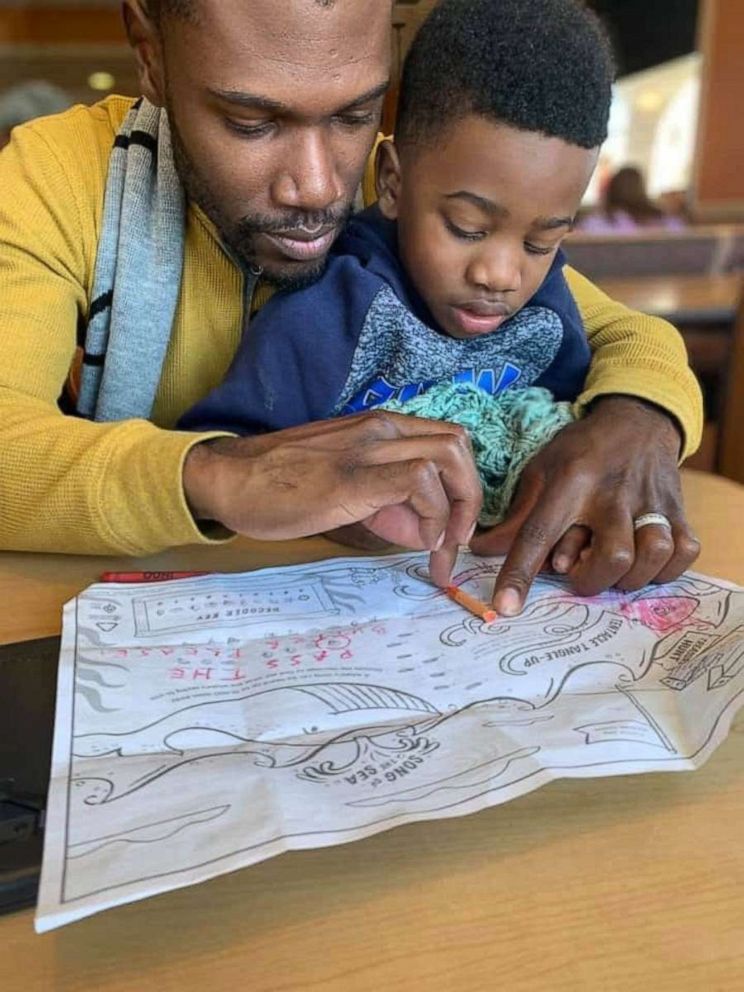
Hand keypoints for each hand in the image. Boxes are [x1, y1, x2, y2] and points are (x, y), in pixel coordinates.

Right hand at [183, 411, 481, 585]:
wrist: (229, 480)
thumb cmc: (279, 487)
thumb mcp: (343, 487)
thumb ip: (386, 502)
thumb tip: (422, 530)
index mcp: (379, 429)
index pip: (446, 440)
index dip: (463, 486)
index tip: (452, 531)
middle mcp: (381, 429)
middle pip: (458, 444)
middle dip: (471, 496)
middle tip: (455, 540)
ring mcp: (369, 448)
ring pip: (449, 455)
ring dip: (457, 507)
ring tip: (439, 545)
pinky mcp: (355, 476)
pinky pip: (418, 481)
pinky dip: (432, 514)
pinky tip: (416, 541)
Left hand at [470, 396, 700, 614]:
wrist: (636, 419)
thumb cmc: (580, 452)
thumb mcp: (541, 472)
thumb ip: (516, 516)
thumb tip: (480, 551)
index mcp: (571, 482)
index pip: (539, 534)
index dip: (521, 574)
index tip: (506, 607)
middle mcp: (613, 493)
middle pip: (613, 555)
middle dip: (593, 580)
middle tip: (579, 574)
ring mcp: (651, 501)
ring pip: (653, 555)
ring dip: (630, 575)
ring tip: (613, 569)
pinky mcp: (679, 509)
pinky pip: (684, 552)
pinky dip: (665, 568)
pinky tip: (644, 563)